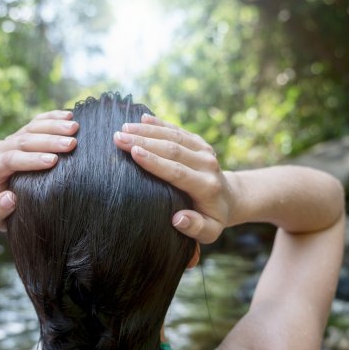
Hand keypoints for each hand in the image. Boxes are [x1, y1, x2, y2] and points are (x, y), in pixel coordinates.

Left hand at [0, 110, 78, 230]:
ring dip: (54, 126)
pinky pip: (36, 122)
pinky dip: (52, 117)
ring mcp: (11, 140)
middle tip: (72, 144)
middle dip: (48, 141)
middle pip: (23, 141)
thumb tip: (10, 198)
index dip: (31, 159)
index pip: (10, 159)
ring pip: (31, 128)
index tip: (53, 161)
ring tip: (75, 128)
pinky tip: (68, 116)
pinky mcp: (22, 134)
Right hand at [113, 114, 232, 242]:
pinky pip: (177, 130)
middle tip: (118, 138)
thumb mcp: (209, 231)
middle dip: (144, 142)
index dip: (155, 161)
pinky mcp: (199, 142)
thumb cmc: (212, 218)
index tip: (134, 152)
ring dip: (147, 130)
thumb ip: (196, 228)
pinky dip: (159, 124)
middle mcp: (206, 164)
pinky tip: (141, 118)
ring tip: (123, 128)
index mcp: (206, 186)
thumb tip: (178, 219)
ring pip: (173, 136)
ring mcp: (204, 150)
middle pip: (173, 149)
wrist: (229, 198)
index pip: (177, 171)